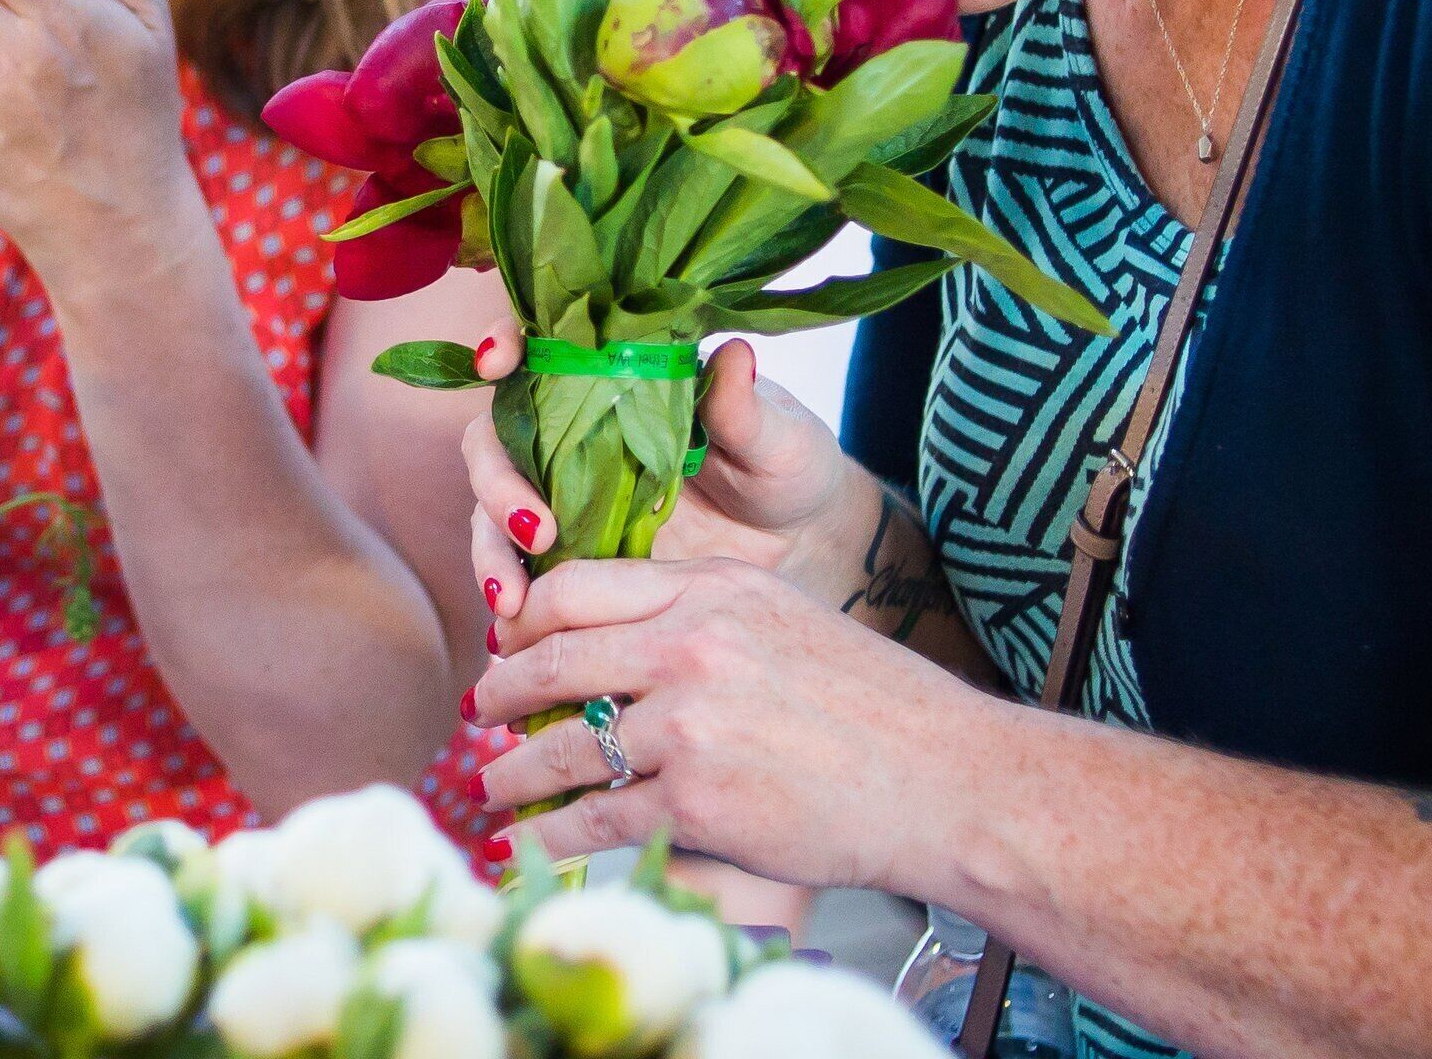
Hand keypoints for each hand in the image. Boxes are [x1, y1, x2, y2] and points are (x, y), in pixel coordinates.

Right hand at [464, 335, 885, 634]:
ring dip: (490, 554)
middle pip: (496, 441)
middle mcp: (574, 435)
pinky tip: (512, 637)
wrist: (803, 548)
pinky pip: (520, 576)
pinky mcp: (571, 561)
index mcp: (615, 380)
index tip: (495, 362)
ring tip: (512, 604)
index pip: (541, 347)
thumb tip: (733, 356)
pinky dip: (507, 603)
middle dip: (496, 483)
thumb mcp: (776, 438)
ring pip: (492, 514)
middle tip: (532, 532)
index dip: (506, 342)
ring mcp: (565, 499)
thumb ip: (743, 409)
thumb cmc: (788, 468)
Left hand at [471, 557, 996, 893]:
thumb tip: (627, 636)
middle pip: (555, 661)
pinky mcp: (697, 801)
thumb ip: (706, 614)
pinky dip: (548, 834)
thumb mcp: (788, 618)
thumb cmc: (880, 707)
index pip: (577, 587)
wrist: (948, 781)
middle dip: (504, 692)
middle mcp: (692, 646)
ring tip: (490, 784)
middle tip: (483, 711)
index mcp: (713, 589)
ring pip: (563, 744)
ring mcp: (690, 724)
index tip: (508, 642)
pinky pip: (594, 818)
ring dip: (511, 770)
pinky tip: (525, 842)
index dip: (526, 620)